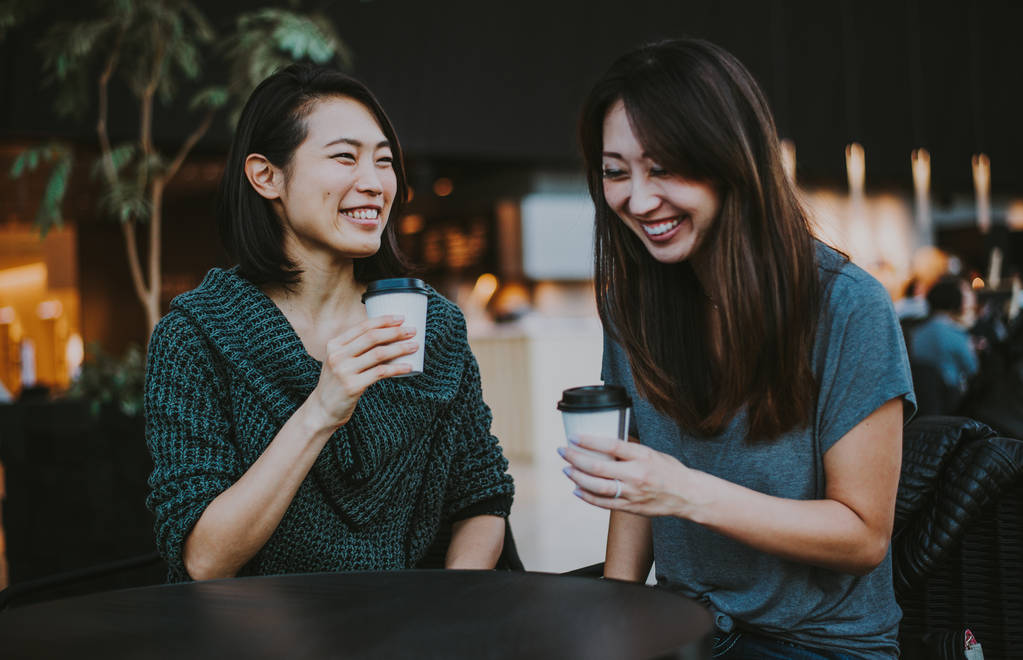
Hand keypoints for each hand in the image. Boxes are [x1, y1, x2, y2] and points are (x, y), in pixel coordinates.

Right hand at [307, 315, 418, 427]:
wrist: (322, 410)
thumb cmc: (336, 383)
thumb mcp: (338, 361)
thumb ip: (354, 348)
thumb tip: (386, 336)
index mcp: (334, 344)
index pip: (362, 327)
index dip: (384, 321)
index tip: (401, 318)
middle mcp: (337, 355)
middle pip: (372, 337)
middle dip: (395, 332)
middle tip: (412, 331)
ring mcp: (344, 371)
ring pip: (379, 354)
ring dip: (400, 348)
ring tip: (414, 346)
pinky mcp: (353, 386)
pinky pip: (380, 373)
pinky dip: (397, 368)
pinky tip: (409, 366)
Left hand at [558, 434, 701, 518]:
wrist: (687, 495)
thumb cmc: (668, 470)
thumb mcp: (650, 452)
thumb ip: (628, 449)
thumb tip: (603, 442)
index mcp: (642, 456)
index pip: (611, 445)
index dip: (589, 441)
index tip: (574, 437)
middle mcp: (636, 475)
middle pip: (598, 467)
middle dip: (576, 458)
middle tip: (563, 452)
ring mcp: (632, 493)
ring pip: (597, 487)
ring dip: (578, 477)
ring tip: (567, 470)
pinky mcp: (630, 507)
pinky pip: (604, 503)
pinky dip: (587, 497)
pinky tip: (577, 489)